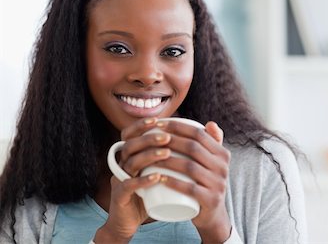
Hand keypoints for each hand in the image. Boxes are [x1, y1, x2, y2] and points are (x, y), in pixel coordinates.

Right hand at [95, 118, 171, 242]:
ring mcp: (119, 180)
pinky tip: (157, 177)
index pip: (129, 134)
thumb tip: (194, 140)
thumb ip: (171, 157)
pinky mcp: (120, 196)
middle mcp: (122, 164)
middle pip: (130, 145)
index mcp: (129, 156)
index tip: (158, 119)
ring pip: (130, 162)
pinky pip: (128, 185)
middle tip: (167, 137)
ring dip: (148, 155)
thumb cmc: (149, 193)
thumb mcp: (158, 172)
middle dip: (149, 138)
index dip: (141, 125)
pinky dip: (143, 180)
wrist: (129, 222)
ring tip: (166, 153)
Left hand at [154, 120, 231, 242]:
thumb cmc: (205, 184)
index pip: (199, 134)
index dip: (178, 126)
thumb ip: (212, 143)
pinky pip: (190, 189)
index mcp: (223, 154)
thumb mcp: (212, 163)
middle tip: (150, 139)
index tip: (158, 124)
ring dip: (167, 161)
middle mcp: (223, 167)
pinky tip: (159, 178)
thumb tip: (210, 123)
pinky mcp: (211, 200)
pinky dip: (173, 182)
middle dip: (169, 140)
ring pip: (190, 167)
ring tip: (150, 158)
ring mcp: (218, 184)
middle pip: (193, 148)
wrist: (213, 215)